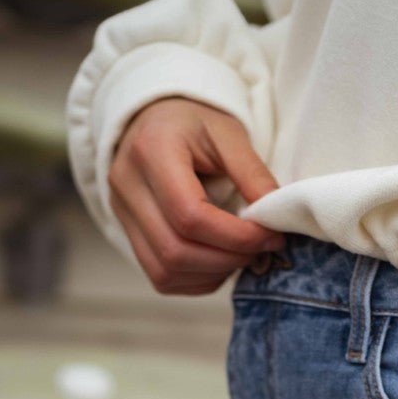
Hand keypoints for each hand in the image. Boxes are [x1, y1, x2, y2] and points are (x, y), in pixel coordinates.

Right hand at [108, 97, 284, 294]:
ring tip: (242, 254)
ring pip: (164, 271)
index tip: (270, 235)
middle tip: (261, 248)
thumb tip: (276, 219)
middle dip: (228, 259)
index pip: (190, 215)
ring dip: (213, 273)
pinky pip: (161, 277)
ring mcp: (122, 212)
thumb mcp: (229, 134)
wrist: (155, 118)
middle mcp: (127, 185)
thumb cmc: (194, 123)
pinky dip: (197, 280)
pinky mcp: (128, 232)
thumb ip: (253, 174)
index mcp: (151, 151)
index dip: (236, 236)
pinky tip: (220, 261)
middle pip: (175, 250)